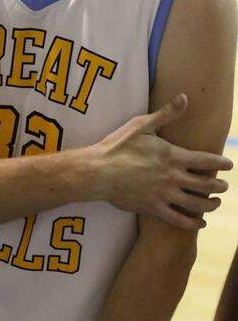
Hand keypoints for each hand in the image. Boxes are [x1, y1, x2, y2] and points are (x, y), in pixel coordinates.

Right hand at [93, 94, 230, 228]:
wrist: (97, 171)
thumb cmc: (117, 146)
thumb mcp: (141, 125)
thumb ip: (166, 114)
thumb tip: (184, 97)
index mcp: (173, 156)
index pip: (209, 161)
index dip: (223, 163)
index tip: (228, 165)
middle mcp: (173, 177)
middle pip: (208, 185)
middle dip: (220, 186)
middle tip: (222, 185)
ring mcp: (165, 194)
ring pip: (199, 204)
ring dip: (212, 204)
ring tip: (215, 202)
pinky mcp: (154, 208)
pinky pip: (181, 220)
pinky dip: (194, 223)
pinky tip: (200, 222)